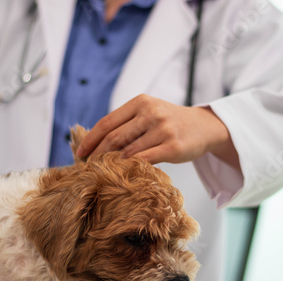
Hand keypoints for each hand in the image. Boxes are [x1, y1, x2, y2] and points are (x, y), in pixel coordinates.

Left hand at [76, 94, 239, 167]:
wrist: (203, 127)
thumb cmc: (169, 122)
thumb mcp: (148, 113)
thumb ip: (126, 123)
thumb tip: (94, 143)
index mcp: (140, 102)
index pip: (107, 122)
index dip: (90, 140)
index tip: (79, 153)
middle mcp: (150, 112)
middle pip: (114, 138)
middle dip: (97, 155)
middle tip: (87, 168)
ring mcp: (163, 129)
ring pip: (128, 151)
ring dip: (113, 165)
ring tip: (103, 174)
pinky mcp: (173, 146)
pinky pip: (145, 160)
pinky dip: (132, 168)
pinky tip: (125, 174)